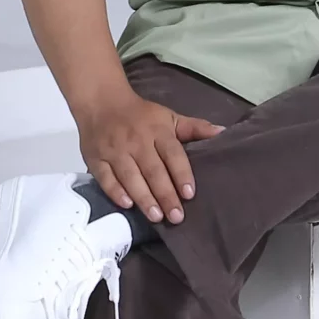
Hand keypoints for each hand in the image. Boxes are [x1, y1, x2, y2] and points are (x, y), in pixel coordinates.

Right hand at [76, 89, 223, 223]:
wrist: (101, 102)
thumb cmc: (140, 115)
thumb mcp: (168, 117)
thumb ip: (194, 128)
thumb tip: (222, 132)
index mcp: (157, 130)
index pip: (172, 154)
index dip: (181, 173)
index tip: (189, 194)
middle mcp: (137, 141)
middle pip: (153, 170)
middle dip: (165, 194)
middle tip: (176, 217)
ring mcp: (115, 150)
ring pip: (130, 177)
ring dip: (144, 197)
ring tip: (156, 217)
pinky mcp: (96, 158)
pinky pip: (106, 177)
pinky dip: (116, 191)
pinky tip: (127, 205)